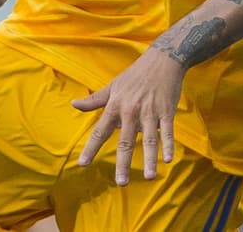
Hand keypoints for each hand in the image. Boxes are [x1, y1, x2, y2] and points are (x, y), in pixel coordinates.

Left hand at [72, 47, 183, 184]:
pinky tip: (169, 159)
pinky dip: (168, 145)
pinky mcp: (167, 111)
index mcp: (115, 105)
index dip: (91, 148)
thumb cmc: (135, 74)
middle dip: (123, 163)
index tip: (83, 164)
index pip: (100, 131)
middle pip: (125, 142)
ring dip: (150, 159)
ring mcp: (150, 112)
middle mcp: (131, 111)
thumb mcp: (113, 85)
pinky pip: (168, 131)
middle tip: (121, 182)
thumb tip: (73, 104)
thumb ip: (94, 100)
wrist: (163, 59)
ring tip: (150, 177)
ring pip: (149, 140)